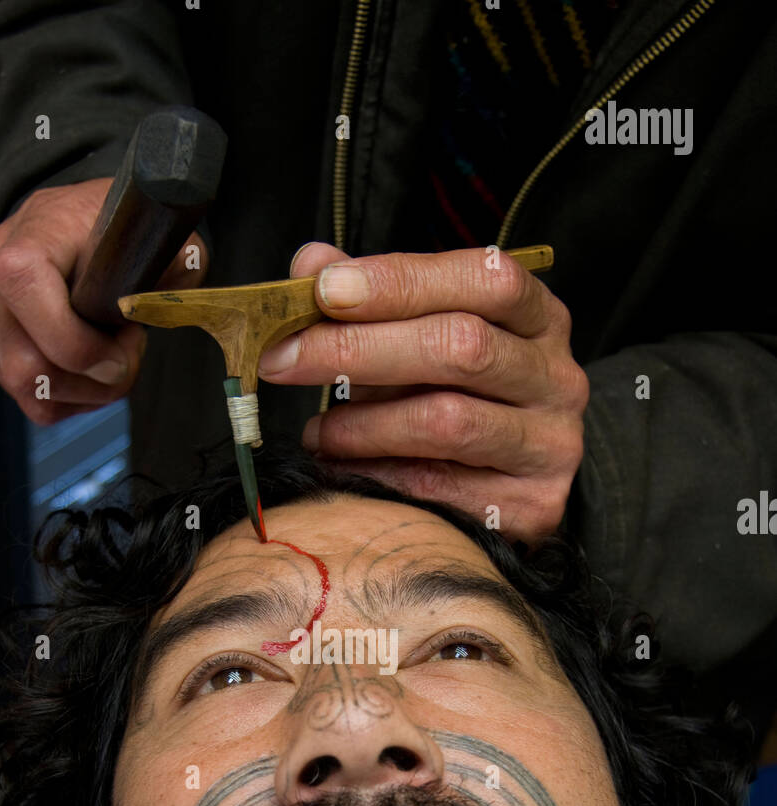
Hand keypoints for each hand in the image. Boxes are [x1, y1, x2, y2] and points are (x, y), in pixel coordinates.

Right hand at [0, 178, 207, 423]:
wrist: (69, 220)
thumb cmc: (112, 228)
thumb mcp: (155, 235)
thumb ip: (173, 268)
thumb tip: (168, 304)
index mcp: (25, 245)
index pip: (36, 311)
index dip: (88, 350)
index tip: (128, 343)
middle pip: (29, 371)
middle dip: (92, 380)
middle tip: (124, 352)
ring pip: (31, 393)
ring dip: (84, 390)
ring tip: (108, 354)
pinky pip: (28, 397)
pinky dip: (68, 393)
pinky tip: (88, 363)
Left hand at [258, 242, 588, 540]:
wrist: (509, 489)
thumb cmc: (455, 400)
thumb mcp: (419, 339)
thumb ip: (371, 299)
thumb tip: (310, 263)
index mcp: (539, 318)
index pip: (484, 278)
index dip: (402, 280)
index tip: (324, 290)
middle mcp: (557, 378)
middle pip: (461, 347)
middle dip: (358, 349)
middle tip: (283, 360)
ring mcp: (550, 445)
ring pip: (448, 421)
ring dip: (362, 424)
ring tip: (315, 430)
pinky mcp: (532, 506)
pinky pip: (438, 488)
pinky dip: (376, 476)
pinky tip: (344, 470)